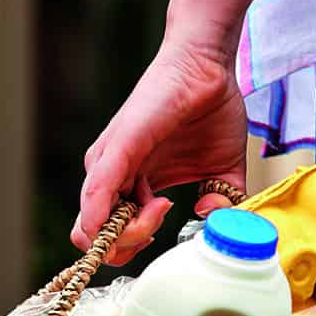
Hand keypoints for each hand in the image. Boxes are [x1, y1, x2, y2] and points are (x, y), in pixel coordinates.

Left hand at [73, 40, 248, 265]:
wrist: (209, 68)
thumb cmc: (211, 111)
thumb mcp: (221, 170)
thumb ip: (220, 202)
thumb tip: (212, 221)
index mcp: (132, 184)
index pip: (111, 236)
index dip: (133, 247)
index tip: (166, 232)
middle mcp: (112, 176)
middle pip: (96, 238)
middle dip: (128, 247)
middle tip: (163, 221)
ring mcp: (110, 162)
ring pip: (94, 225)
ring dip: (130, 233)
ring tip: (162, 207)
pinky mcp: (118, 146)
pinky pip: (98, 191)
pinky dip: (101, 216)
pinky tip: (127, 218)